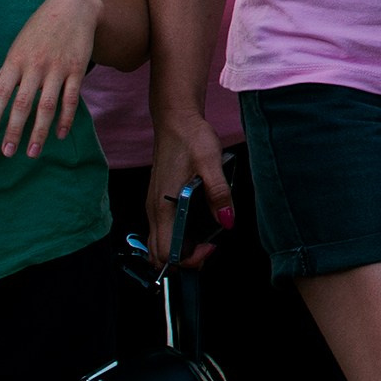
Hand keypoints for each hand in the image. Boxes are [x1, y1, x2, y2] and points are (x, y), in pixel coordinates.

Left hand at [0, 0, 101, 158]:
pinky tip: (60, 134)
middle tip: (7, 152)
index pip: (1, 92)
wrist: (72, 8)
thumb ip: (9, 72)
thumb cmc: (39, 30)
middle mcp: (36, 65)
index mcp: (16, 59)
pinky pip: (71, 98)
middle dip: (15, 130)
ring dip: (39, 131)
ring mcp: (58, 68)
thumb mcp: (18, 46)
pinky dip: (66, 118)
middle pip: (24, 103)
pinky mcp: (77, 69)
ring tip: (32, 151)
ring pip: (48, 105)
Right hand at [146, 111, 235, 268]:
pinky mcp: (159, 201)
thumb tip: (227, 220)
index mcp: (163, 208)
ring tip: (206, 238)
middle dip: (184, 259)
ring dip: (181, 248)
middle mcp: (154, 211)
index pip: (166, 253)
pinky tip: (197, 224)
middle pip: (159, 254)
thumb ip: (218, 193)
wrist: (176, 121)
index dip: (188, 258)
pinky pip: (164, 229)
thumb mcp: (211, 163)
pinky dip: (178, 236)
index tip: (209, 247)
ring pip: (160, 243)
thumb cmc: (191, 138)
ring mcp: (154, 207)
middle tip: (208, 247)